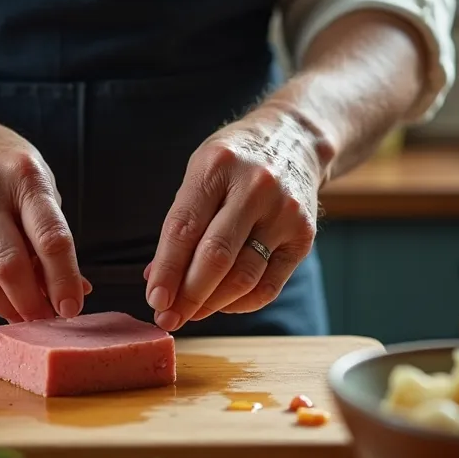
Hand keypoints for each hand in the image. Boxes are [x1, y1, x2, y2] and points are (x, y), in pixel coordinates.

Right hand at [0, 106, 87, 321]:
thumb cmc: (1, 165)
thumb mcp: (36, 182)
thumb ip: (52, 233)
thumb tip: (78, 289)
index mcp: (24, 176)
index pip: (50, 238)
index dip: (65, 279)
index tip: (73, 307)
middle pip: (11, 266)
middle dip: (33, 303)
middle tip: (47, 320)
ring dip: (8, 308)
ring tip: (25, 315)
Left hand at [144, 106, 322, 330]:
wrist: (295, 140)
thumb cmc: (236, 162)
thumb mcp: (201, 172)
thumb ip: (181, 223)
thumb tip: (157, 279)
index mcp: (218, 166)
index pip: (184, 228)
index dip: (166, 270)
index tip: (154, 299)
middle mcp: (255, 187)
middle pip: (216, 257)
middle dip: (187, 295)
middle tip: (168, 317)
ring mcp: (284, 213)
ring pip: (243, 277)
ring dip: (212, 304)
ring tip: (192, 313)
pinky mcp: (304, 236)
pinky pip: (268, 285)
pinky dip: (240, 304)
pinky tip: (222, 304)